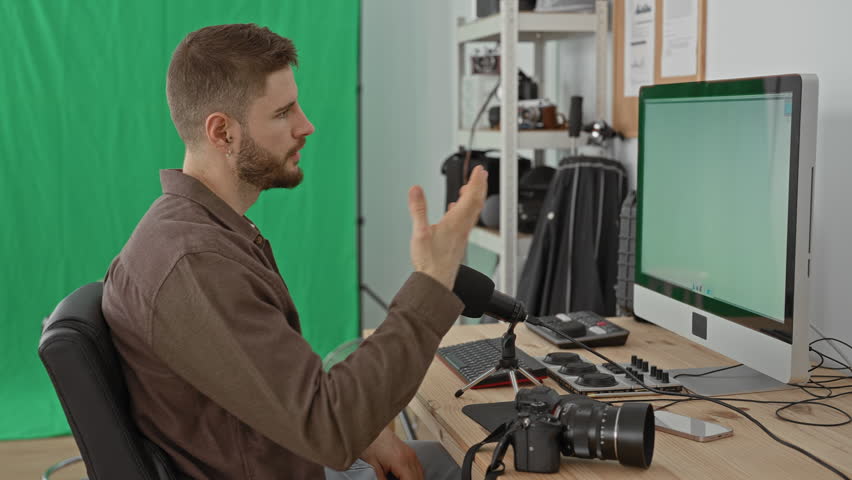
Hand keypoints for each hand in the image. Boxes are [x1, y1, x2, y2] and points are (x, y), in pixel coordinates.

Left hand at [360, 427, 422, 479]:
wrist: (373, 429)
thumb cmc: (371, 445)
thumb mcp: (373, 466)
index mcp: (400, 461)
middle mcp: (409, 457)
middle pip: (418, 478)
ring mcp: (412, 454)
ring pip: (421, 474)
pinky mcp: (411, 452)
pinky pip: (418, 468)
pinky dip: (416, 476)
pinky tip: (410, 479)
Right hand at [407, 165, 487, 288]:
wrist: (436, 281)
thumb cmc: (430, 262)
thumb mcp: (420, 233)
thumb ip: (418, 209)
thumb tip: (416, 190)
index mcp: (456, 222)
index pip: (471, 197)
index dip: (476, 181)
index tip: (479, 170)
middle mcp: (462, 227)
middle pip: (476, 202)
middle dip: (479, 186)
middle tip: (481, 174)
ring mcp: (461, 235)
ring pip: (472, 212)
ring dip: (473, 197)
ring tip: (470, 187)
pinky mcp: (458, 241)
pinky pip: (466, 220)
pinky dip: (464, 210)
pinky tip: (456, 209)